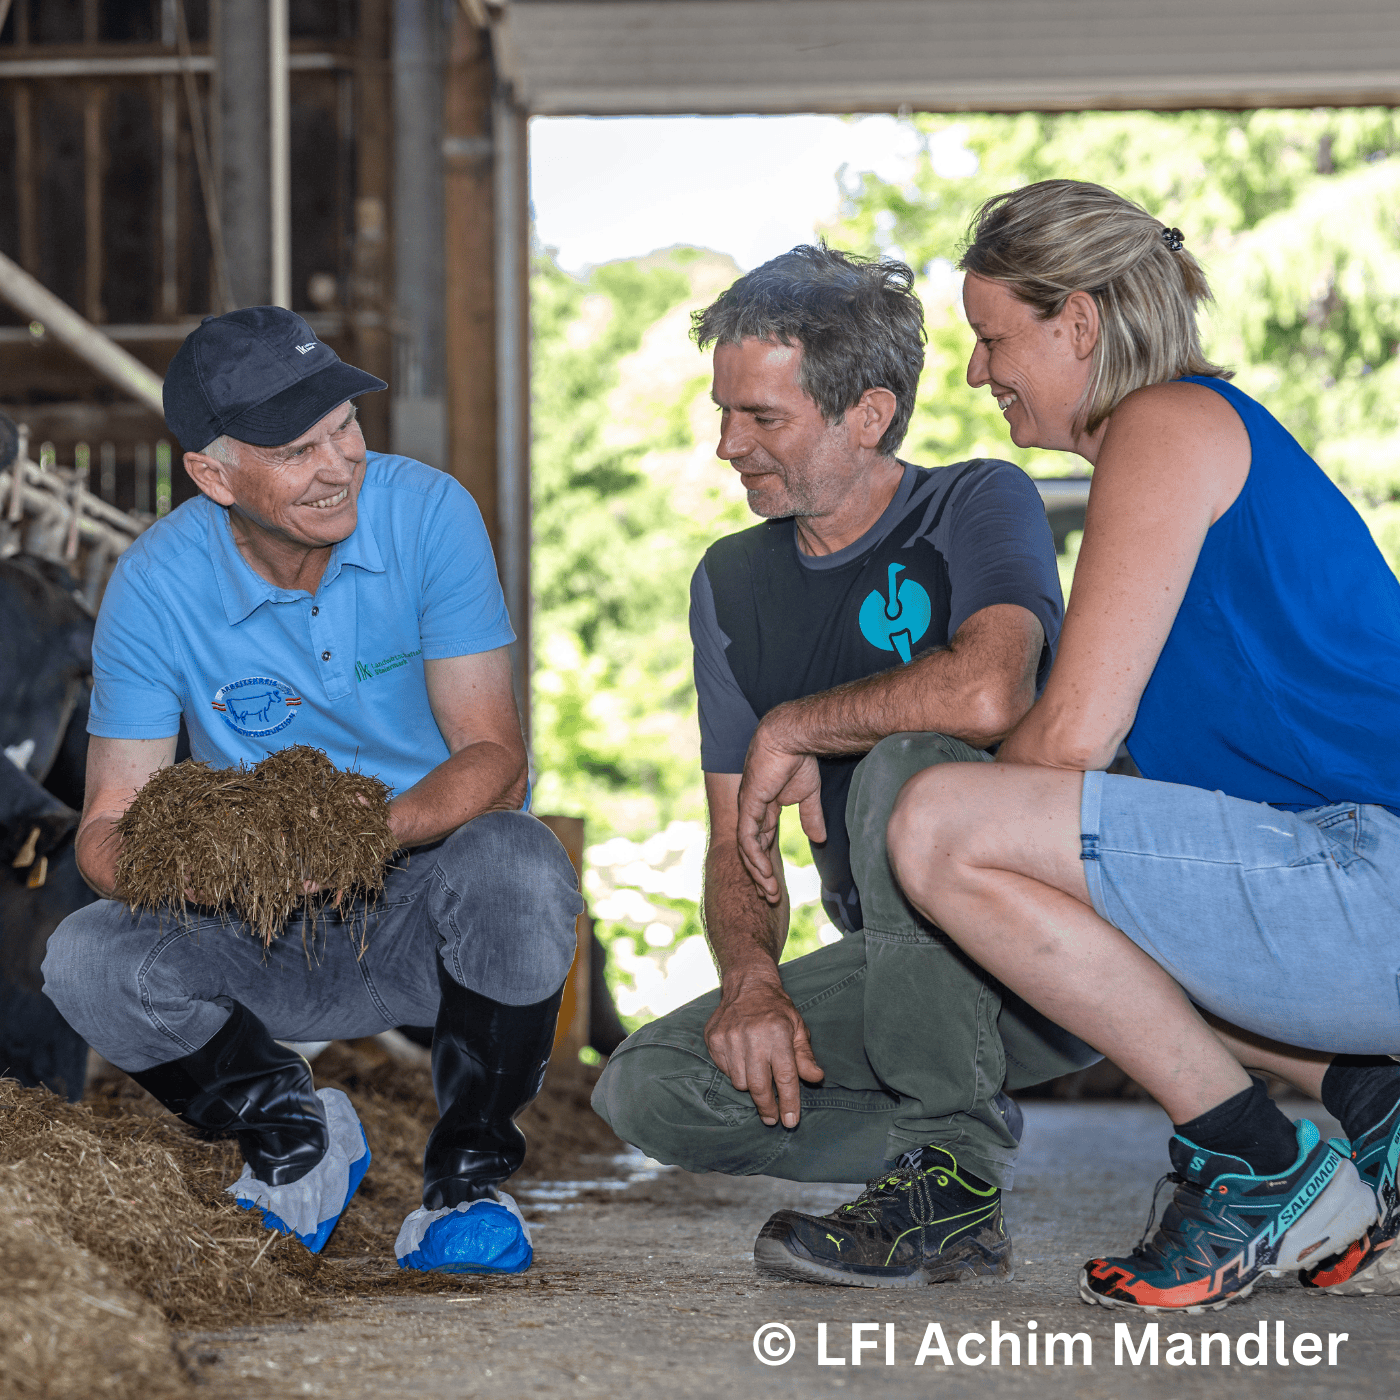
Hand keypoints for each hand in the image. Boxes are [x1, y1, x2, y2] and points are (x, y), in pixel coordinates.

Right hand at [704, 971, 823, 1127]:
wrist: (747, 985)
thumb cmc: (777, 1009)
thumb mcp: (798, 1028)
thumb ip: (805, 1056)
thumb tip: (816, 1078)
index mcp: (777, 1033)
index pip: (785, 1077)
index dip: (788, 1103)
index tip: (790, 1122)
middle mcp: (752, 1036)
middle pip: (759, 1087)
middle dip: (767, 1107)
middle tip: (772, 1119)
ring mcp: (729, 1037)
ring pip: (740, 1082)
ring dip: (751, 1086)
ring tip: (758, 1073)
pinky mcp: (713, 1039)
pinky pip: (725, 1071)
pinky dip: (736, 1072)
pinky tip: (743, 1059)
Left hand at [736, 714, 825, 903]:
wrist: (795, 737)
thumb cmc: (800, 759)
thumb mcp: (808, 795)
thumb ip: (811, 816)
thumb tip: (819, 839)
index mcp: (764, 808)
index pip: (761, 842)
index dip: (767, 864)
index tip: (776, 885)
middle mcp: (752, 811)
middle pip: (751, 851)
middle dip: (760, 876)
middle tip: (770, 898)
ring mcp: (748, 808)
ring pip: (747, 849)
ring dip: (758, 873)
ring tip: (769, 892)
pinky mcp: (748, 805)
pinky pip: (747, 838)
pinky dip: (754, 857)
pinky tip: (764, 873)